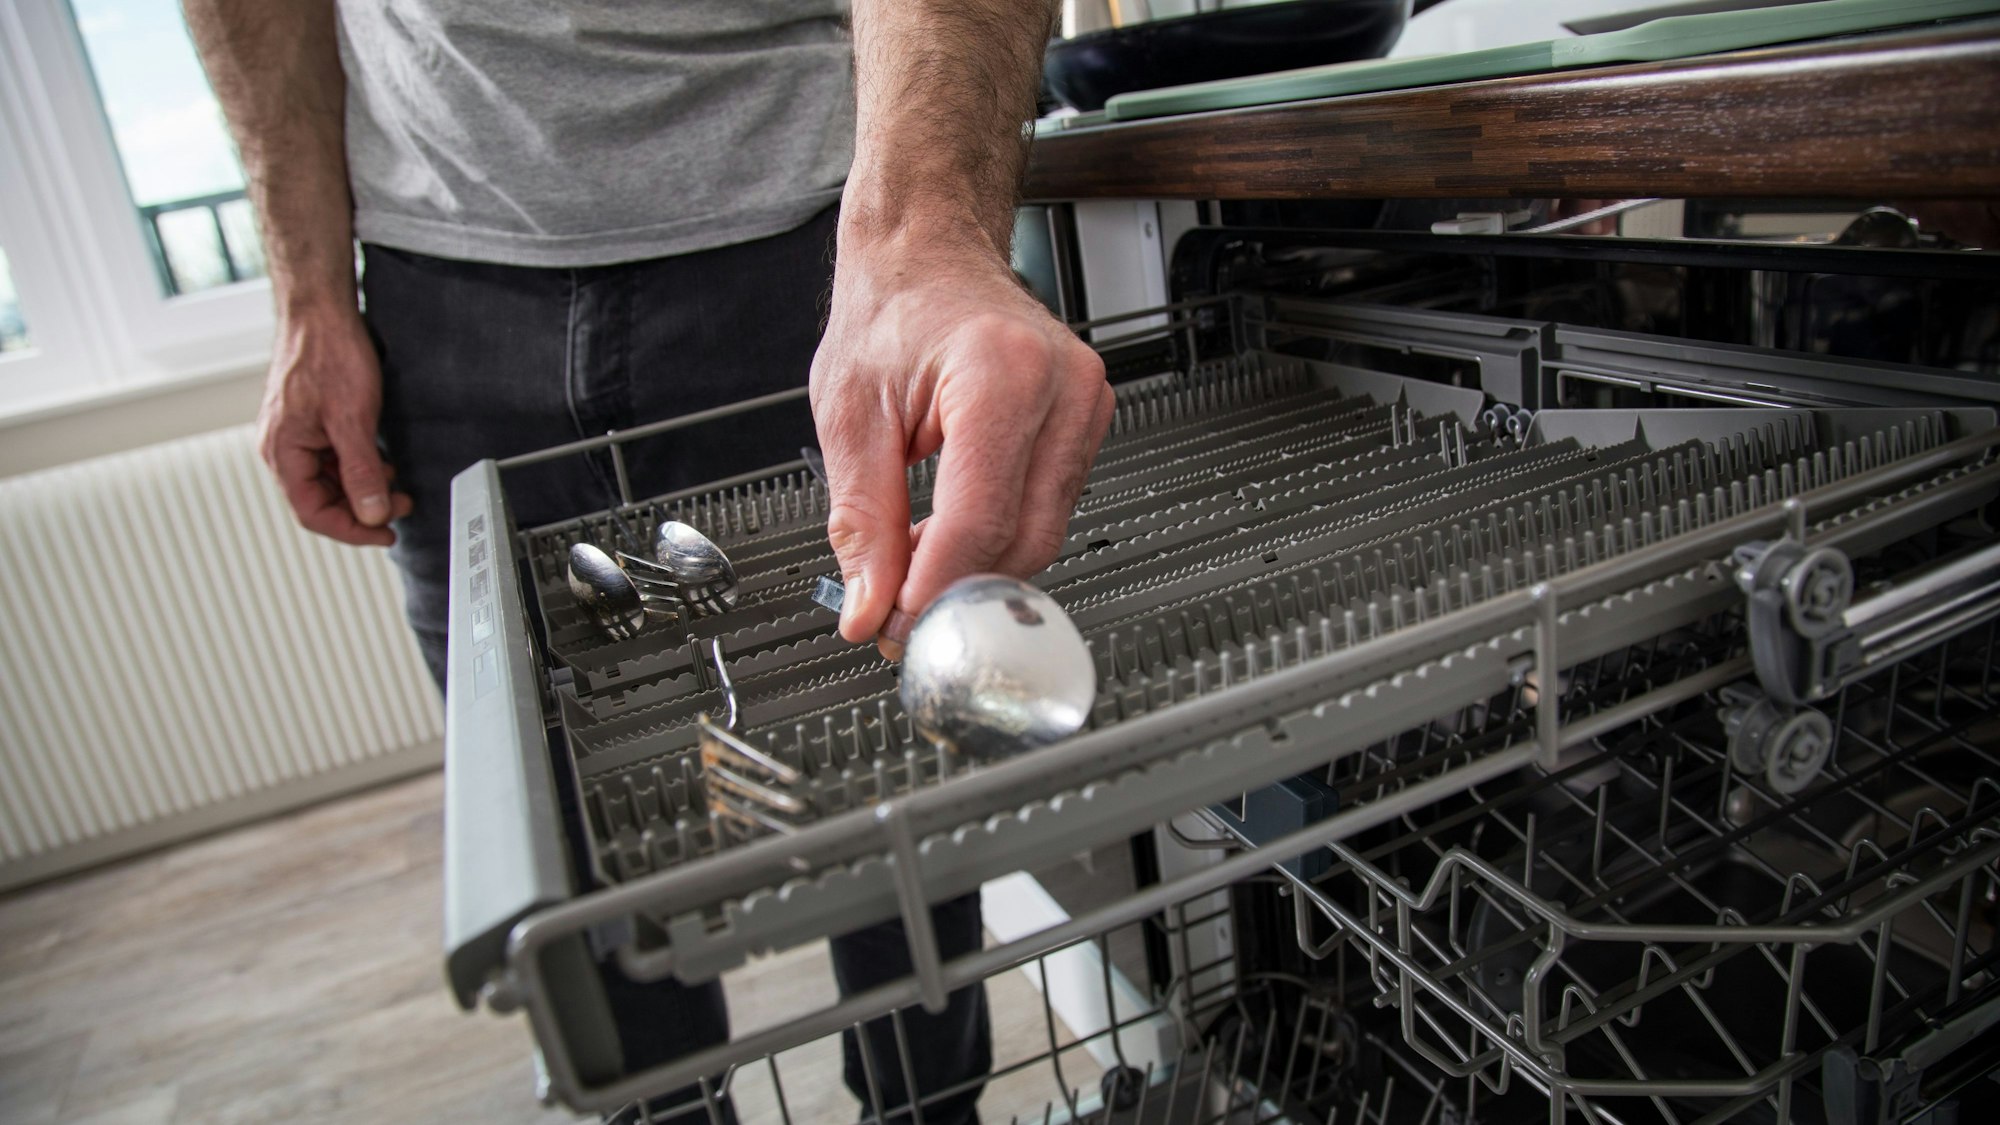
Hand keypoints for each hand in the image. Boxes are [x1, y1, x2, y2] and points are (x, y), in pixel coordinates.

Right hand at [256, 304, 411, 545]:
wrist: (321, 311)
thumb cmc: (328, 354)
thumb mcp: (353, 420)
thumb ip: (362, 472)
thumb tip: (372, 513)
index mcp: (282, 452)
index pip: (312, 513)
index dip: (351, 530)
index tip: (385, 534)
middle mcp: (282, 447)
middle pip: (320, 499)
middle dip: (362, 508)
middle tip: (400, 507)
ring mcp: (295, 434)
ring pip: (328, 480)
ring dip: (363, 488)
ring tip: (396, 487)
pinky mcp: (309, 422)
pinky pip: (331, 458)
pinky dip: (358, 467)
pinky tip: (382, 464)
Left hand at [810, 231, 1112, 656]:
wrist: (930, 254)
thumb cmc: (895, 309)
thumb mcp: (851, 415)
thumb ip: (861, 521)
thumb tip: (869, 606)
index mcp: (1001, 375)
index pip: (979, 520)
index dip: (934, 589)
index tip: (893, 627)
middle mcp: (1063, 388)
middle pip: (1023, 540)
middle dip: (955, 591)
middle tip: (892, 615)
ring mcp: (1086, 405)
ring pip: (1043, 535)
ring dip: (975, 568)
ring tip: (910, 563)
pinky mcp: (1089, 423)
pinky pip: (1050, 511)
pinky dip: (996, 539)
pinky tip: (947, 533)